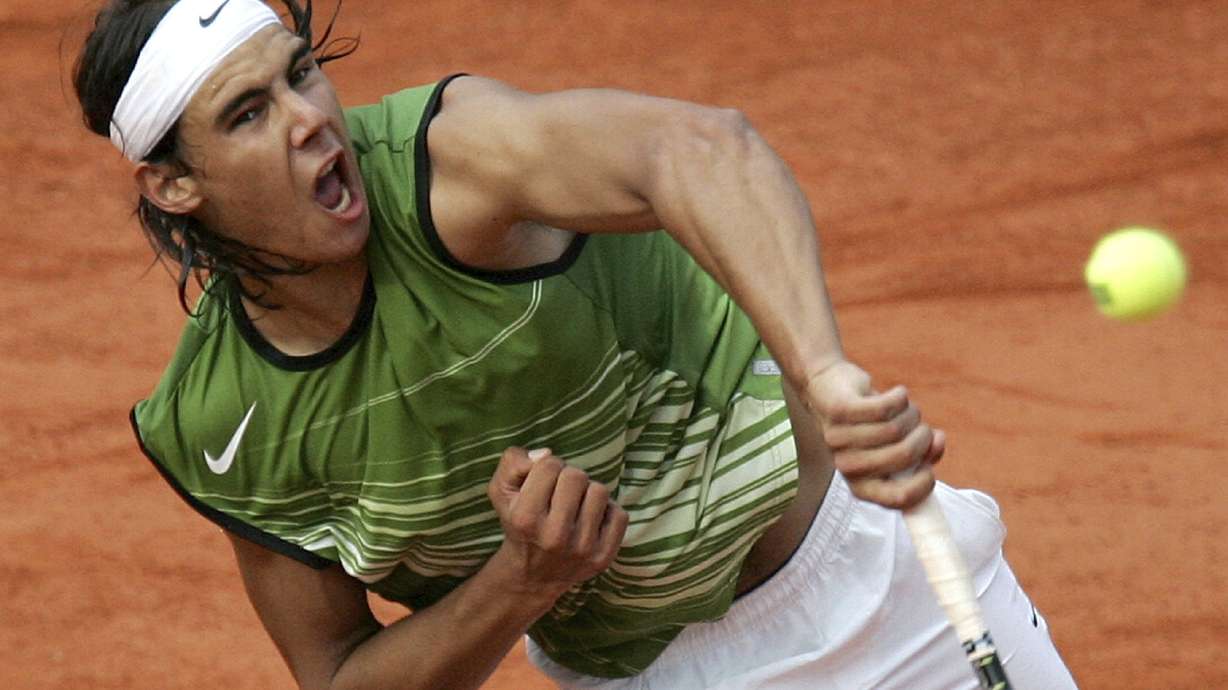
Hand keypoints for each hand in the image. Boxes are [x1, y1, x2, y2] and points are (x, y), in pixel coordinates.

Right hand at [486, 447, 628, 600]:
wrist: (533, 575)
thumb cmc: (519, 523)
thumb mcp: (501, 492)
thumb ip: (513, 463)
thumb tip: (546, 454)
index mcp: (525, 518)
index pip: (549, 465)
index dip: (546, 467)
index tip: (543, 483)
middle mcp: (553, 536)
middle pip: (577, 476)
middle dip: (568, 477)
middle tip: (560, 493)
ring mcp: (581, 549)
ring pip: (600, 491)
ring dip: (588, 493)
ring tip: (576, 505)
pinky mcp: (603, 557)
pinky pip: (619, 514)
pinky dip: (607, 512)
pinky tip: (591, 521)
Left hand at [802, 360, 944, 509]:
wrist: (828, 387)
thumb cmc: (870, 424)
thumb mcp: (897, 445)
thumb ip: (923, 453)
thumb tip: (938, 441)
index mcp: (861, 485)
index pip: (899, 499)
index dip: (924, 484)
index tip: (930, 468)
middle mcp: (848, 467)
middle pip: (904, 455)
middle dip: (923, 438)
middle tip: (920, 428)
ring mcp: (840, 440)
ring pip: (896, 429)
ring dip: (911, 414)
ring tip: (905, 409)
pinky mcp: (840, 411)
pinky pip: (884, 407)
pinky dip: (900, 397)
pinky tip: (898, 393)